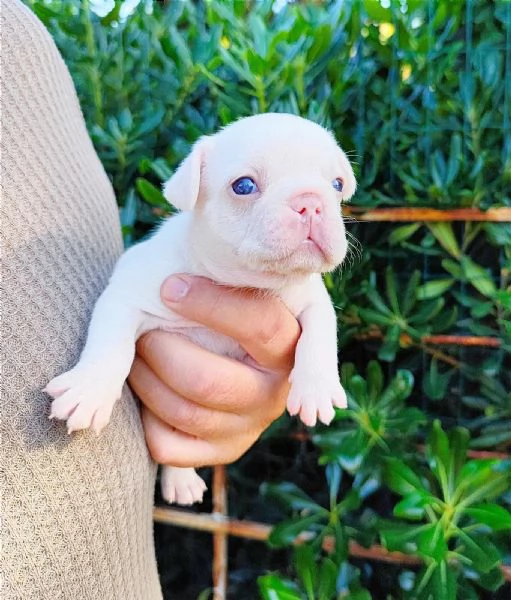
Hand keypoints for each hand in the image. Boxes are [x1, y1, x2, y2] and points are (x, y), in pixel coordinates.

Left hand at [128, 275, 300, 467]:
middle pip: (208, 382)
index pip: (261, 324)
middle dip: (160, 351)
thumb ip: (211, 272)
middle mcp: (279, 388)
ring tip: (136, 351)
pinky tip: (148, 387)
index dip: (210, 305)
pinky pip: (169, 446)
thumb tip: (172, 282)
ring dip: (143, 378)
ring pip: (184, 413)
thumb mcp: (221, 273)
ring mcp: (252, 424)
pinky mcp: (225, 450)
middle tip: (144, 328)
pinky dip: (144, 417)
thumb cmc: (209, 293)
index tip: (168, 288)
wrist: (208, 333)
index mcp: (293, 337)